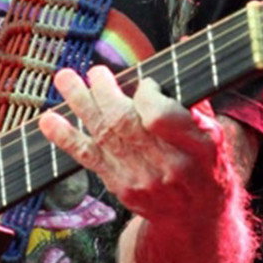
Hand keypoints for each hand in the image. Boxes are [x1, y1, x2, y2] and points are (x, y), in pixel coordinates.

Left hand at [37, 65, 230, 219]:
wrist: (197, 219)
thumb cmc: (207, 166)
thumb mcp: (214, 132)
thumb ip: (194, 92)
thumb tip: (182, 44)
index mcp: (198, 146)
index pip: (161, 116)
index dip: (147, 94)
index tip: (145, 82)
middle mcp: (168, 166)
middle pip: (126, 123)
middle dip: (105, 92)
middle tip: (97, 71)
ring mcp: (141, 179)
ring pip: (104, 135)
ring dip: (80, 103)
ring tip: (65, 78)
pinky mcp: (120, 186)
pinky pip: (89, 158)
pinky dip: (67, 138)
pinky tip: (48, 121)